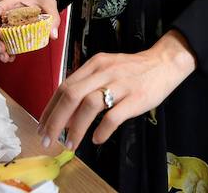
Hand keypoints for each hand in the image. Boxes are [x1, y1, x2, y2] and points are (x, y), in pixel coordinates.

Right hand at [0, 0, 59, 62]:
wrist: (41, 0)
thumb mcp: (49, 4)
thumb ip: (53, 17)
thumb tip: (53, 35)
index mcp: (8, 4)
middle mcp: (2, 15)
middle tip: (2, 50)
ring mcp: (2, 25)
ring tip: (6, 57)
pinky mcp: (6, 34)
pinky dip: (2, 52)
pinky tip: (10, 57)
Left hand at [37, 29, 195, 150]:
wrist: (164, 63)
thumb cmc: (133, 69)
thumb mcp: (107, 68)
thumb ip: (88, 84)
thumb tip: (66, 112)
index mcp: (94, 64)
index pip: (64, 86)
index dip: (50, 109)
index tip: (42, 127)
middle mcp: (104, 72)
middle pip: (71, 94)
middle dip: (55, 120)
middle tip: (48, 139)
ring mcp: (120, 84)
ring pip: (89, 105)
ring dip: (76, 127)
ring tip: (70, 144)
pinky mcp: (135, 98)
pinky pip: (114, 116)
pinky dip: (102, 129)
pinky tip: (97, 138)